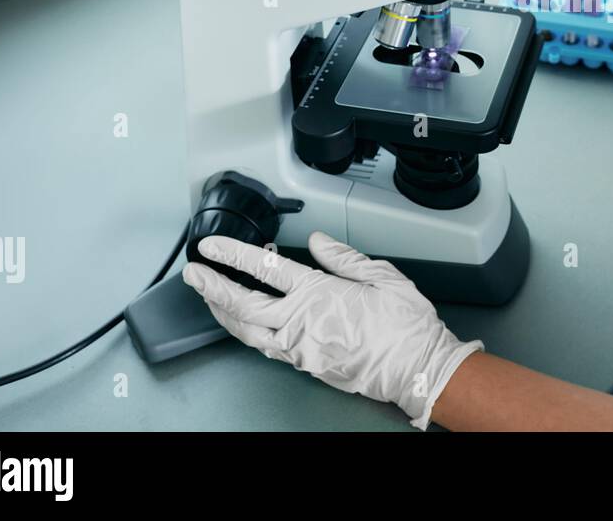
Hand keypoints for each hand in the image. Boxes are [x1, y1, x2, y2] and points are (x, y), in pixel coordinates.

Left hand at [183, 232, 482, 430]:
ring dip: (223, 312)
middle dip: (212, 286)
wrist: (419, 370)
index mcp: (319, 294)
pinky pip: (265, 348)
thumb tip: (318, 242)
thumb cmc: (406, 327)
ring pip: (247, 331)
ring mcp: (300, 348)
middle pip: (243, 303)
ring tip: (208, 298)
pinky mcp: (306, 365)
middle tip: (193, 273)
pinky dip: (246, 332)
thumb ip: (344, 257)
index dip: (233, 255)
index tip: (212, 246)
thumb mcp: (383, 277)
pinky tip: (243, 325)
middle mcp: (302, 323)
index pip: (264, 269)